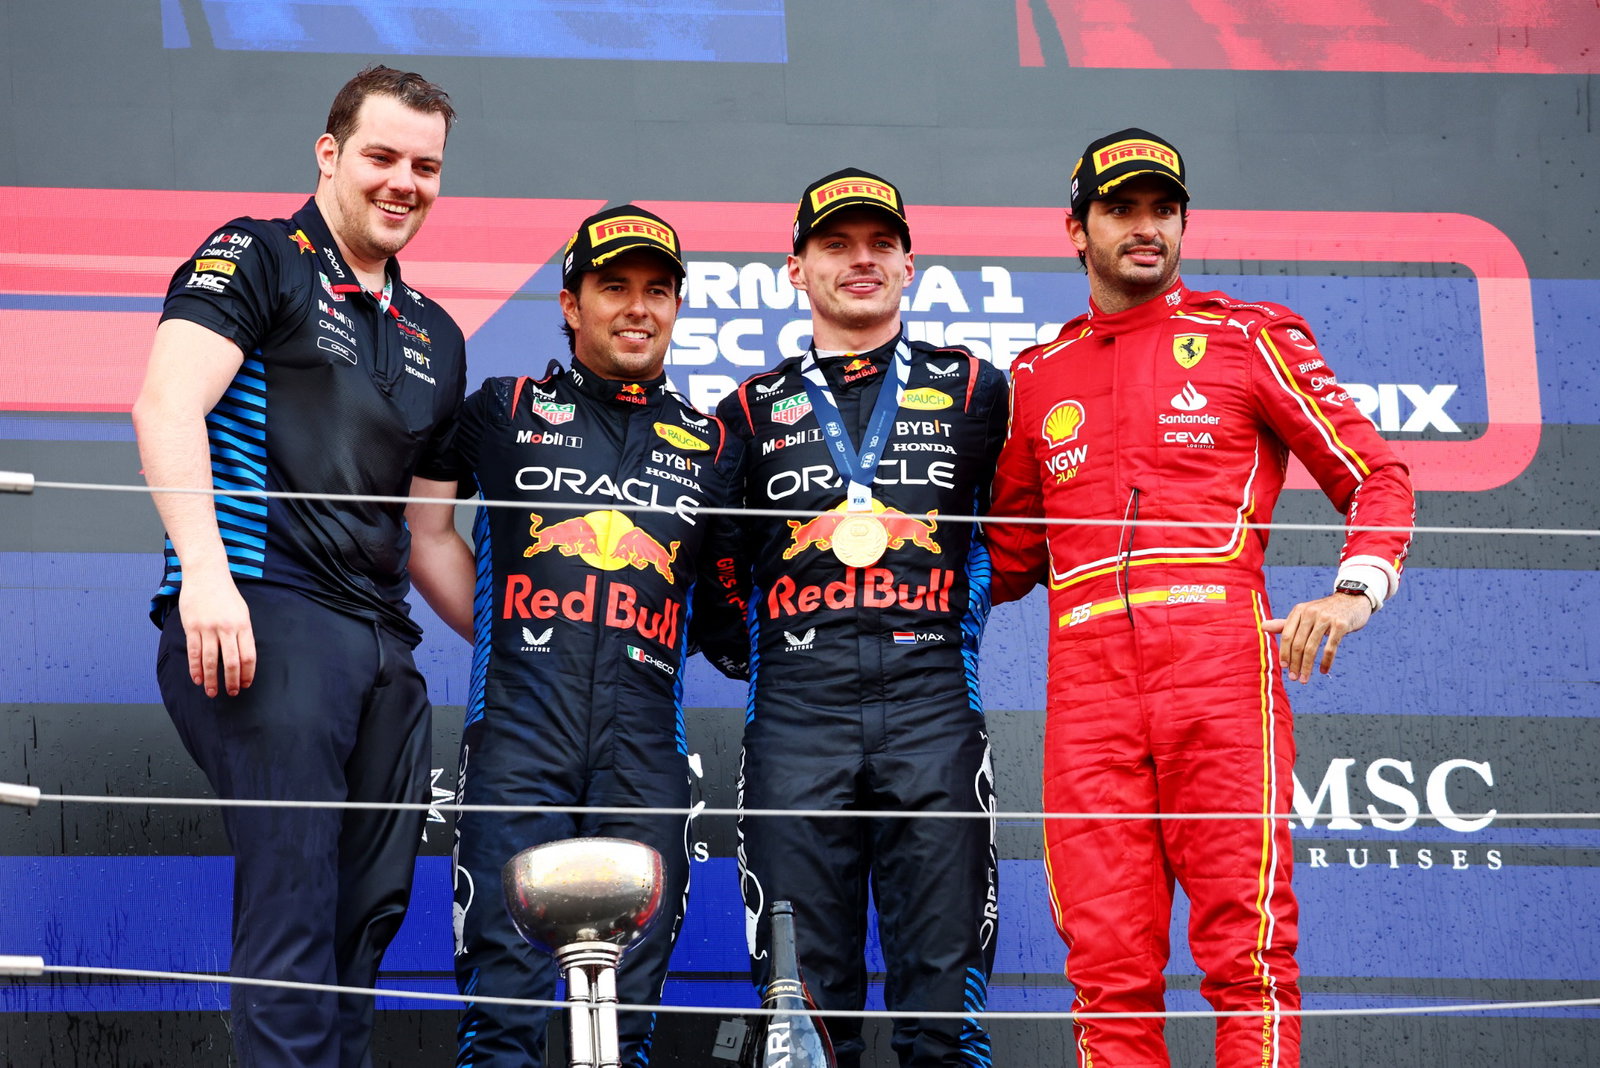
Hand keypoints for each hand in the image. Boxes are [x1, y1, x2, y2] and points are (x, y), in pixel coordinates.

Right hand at [178, 577, 255, 696]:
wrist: (206, 574)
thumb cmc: (226, 595)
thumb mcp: (242, 612)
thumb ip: (242, 634)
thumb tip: (243, 658)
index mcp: (243, 625)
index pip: (248, 656)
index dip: (247, 674)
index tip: (246, 684)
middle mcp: (227, 628)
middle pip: (231, 662)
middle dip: (231, 681)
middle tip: (231, 693)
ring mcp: (208, 628)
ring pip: (210, 661)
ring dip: (212, 680)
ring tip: (213, 692)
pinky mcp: (192, 627)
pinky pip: (194, 652)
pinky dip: (195, 669)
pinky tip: (198, 679)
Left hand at [1263, 593, 1370, 683]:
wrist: (1353, 599)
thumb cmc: (1325, 611)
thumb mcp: (1305, 614)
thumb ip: (1285, 623)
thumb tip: (1262, 626)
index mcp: (1299, 610)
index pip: (1286, 635)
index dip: (1284, 653)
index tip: (1284, 667)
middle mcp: (1310, 613)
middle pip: (1298, 644)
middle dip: (1295, 664)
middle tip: (1294, 678)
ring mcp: (1326, 618)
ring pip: (1312, 648)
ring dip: (1307, 667)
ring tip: (1304, 679)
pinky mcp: (1341, 625)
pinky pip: (1330, 648)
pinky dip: (1325, 662)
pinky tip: (1323, 670)